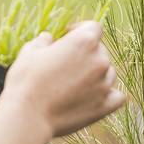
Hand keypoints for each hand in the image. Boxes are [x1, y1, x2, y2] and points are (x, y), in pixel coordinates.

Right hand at [2, 20, 126, 138]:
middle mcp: (100, 60)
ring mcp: (105, 84)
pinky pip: (117, 96)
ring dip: (96, 73)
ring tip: (75, 82)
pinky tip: (96, 96)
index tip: (67, 37)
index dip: (80, 29)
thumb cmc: (26, 81)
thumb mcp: (29, 52)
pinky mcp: (105, 106)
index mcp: (84, 41)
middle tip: (66, 64)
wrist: (28, 116)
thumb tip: (48, 38)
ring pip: (108, 72)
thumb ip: (43, 41)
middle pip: (100, 50)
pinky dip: (109, 94)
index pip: (93, 27)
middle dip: (86, 53)